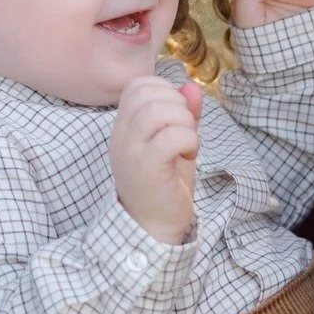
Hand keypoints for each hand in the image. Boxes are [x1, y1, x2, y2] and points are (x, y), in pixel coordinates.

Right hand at [109, 77, 201, 244]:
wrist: (153, 227)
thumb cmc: (164, 184)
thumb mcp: (175, 142)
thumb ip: (183, 114)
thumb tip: (192, 88)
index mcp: (124, 126)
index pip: (137, 86)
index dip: (164, 90)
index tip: (177, 114)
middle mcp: (121, 135)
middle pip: (148, 94)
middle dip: (178, 105)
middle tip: (185, 129)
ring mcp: (131, 151)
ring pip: (158, 111)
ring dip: (184, 122)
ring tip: (188, 142)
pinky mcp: (146, 168)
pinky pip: (170, 136)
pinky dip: (188, 140)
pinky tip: (189, 154)